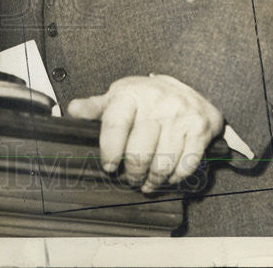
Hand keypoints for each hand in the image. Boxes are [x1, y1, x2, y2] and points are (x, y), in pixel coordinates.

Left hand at [67, 74, 223, 192]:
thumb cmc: (147, 97)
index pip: (115, 125)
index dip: (109, 151)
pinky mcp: (199, 130)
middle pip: (139, 152)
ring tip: (146, 183)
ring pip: (163, 163)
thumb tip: (72, 110)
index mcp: (131, 94)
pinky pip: (186, 164)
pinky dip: (175, 177)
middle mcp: (156, 103)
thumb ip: (95, 106)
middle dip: (132, 173)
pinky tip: (167, 177)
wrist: (188, 89)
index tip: (108, 166)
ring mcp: (180, 116)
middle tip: (129, 179)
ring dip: (152, 180)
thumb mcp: (119, 95)